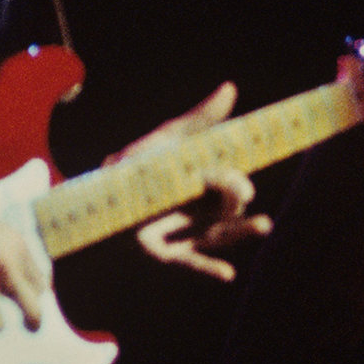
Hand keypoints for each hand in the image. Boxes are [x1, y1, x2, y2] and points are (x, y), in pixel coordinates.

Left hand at [113, 83, 271, 279]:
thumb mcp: (167, 139)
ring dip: (244, 231)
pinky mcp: (171, 251)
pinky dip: (211, 269)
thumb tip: (231, 88)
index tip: (243, 186)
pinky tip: (229, 275)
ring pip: (222, 232)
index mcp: (204, 180)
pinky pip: (194, 261)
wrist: (97, 198)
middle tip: (240, 195)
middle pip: (229, 205)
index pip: (229, 180)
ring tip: (266, 225)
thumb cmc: (137, 166)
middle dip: (236, 199)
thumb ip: (200, 119)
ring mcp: (188, 231)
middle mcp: (202, 207)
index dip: (236, 182)